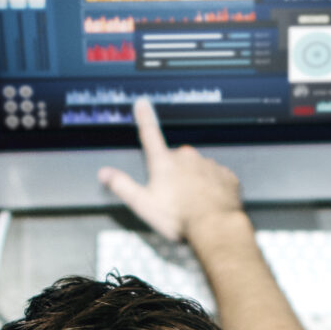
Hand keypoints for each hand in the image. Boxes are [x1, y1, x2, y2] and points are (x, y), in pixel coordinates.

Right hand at [96, 97, 244, 244]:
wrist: (215, 226)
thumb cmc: (180, 217)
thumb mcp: (143, 204)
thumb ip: (122, 186)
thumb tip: (105, 174)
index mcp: (164, 162)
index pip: (150, 134)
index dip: (144, 117)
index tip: (142, 103)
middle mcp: (187, 158)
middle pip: (176, 160)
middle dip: (174, 174)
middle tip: (174, 197)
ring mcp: (208, 165)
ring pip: (197, 169)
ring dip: (194, 182)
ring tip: (192, 204)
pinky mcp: (225, 175)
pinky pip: (216, 178)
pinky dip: (212, 188)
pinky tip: (208, 202)